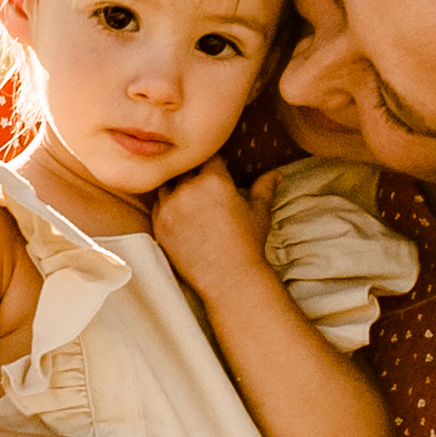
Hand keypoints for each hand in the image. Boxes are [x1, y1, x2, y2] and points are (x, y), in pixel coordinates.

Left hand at [152, 159, 279, 299]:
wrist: (229, 280)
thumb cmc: (248, 245)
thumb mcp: (259, 212)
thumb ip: (265, 187)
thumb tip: (278, 173)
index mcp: (214, 180)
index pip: (207, 156)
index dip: (212, 161)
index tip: (215, 167)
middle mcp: (188, 189)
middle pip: (184, 167)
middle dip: (193, 171)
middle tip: (202, 182)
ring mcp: (169, 207)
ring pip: (167, 183)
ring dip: (176, 185)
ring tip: (189, 196)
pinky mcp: (158, 225)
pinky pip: (157, 205)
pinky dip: (166, 205)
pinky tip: (179, 212)